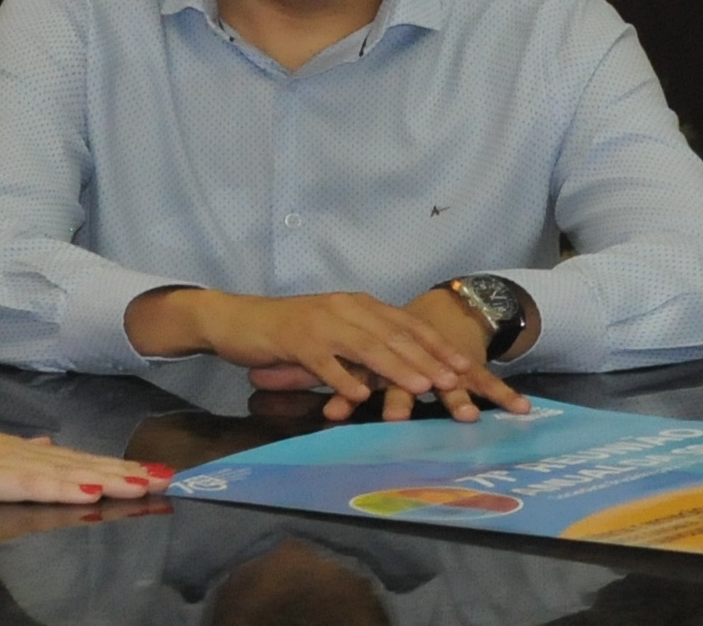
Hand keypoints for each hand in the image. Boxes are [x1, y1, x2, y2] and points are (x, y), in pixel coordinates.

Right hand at [0, 385, 170, 502]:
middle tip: (169, 478)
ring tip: (146, 483)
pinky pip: (31, 484)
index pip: (74, 461)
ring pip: (67, 472)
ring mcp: (4, 464)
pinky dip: (64, 487)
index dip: (114, 467)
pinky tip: (90, 490)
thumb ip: (12, 453)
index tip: (150, 472)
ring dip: (109, 478)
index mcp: (16, 452)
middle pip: (82, 465)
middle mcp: (18, 454)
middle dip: (127, 473)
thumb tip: (45, 445)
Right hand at [132, 289, 512, 420]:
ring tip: (423, 387)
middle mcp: (346, 309)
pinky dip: (344, 379)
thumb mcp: (333, 335)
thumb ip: (364, 348)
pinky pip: (325, 362)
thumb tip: (400, 370)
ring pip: (368, 346)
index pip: (408, 325)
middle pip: (396, 335)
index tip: (466, 367)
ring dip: (398, 368)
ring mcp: (322, 323)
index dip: (438, 346)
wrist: (236, 320)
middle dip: (429, 359)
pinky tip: (361, 397)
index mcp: (359, 306)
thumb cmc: (287, 332)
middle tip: (457, 381)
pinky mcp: (297, 340)